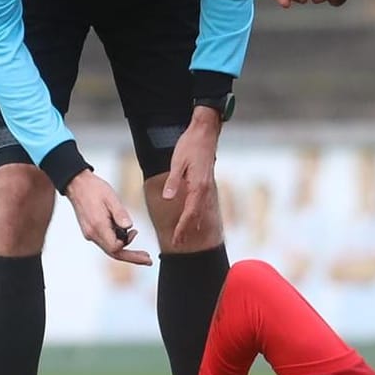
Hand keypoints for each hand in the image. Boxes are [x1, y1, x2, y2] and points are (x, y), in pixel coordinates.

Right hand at [65, 169, 151, 264]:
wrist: (77, 184)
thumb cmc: (94, 189)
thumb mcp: (111, 198)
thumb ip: (120, 214)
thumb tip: (129, 228)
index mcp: (98, 226)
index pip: (115, 248)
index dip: (129, 245)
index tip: (136, 233)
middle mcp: (92, 234)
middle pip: (113, 253)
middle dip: (132, 257)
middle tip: (148, 260)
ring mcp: (90, 233)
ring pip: (109, 248)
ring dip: (125, 247)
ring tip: (136, 236)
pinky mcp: (90, 231)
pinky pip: (106, 241)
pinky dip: (117, 240)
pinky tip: (125, 233)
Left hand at [164, 108, 222, 247]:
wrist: (205, 131)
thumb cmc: (190, 144)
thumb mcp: (177, 162)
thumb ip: (173, 182)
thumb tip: (168, 198)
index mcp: (197, 185)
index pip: (190, 212)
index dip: (183, 227)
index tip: (176, 239)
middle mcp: (204, 188)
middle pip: (196, 214)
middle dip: (187, 229)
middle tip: (178, 243)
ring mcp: (207, 184)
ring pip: (201, 209)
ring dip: (192, 223)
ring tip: (185, 235)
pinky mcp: (206, 181)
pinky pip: (202, 202)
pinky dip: (197, 212)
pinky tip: (193, 216)